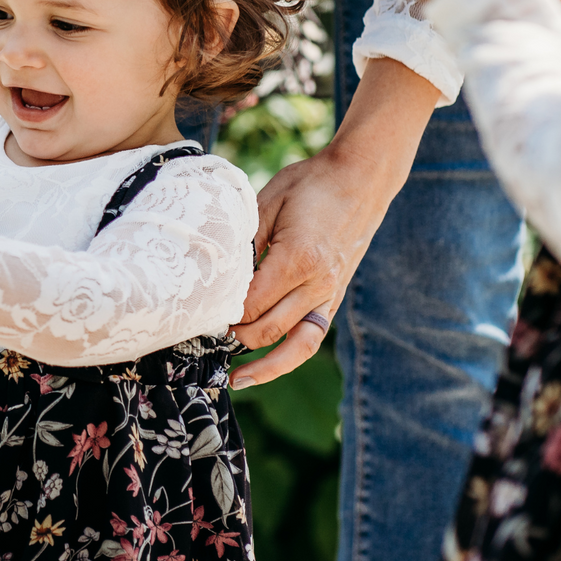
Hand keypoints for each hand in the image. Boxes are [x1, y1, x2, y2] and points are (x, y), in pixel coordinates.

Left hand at [231, 59, 440, 388]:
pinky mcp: (335, 297)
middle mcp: (318, 284)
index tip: (199, 313)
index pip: (251, 304)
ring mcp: (330, 294)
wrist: (360, 179)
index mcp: (298, 259)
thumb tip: (220, 274)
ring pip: (297, 347)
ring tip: (238, 381)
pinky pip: (312, 337)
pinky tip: (267, 363)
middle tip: (205, 332)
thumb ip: (246, 240)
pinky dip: (289, 355)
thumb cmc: (311, 184)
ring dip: (266, 368)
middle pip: (268, 330)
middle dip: (235, 337)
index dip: (223, 313)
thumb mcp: (268, 201)